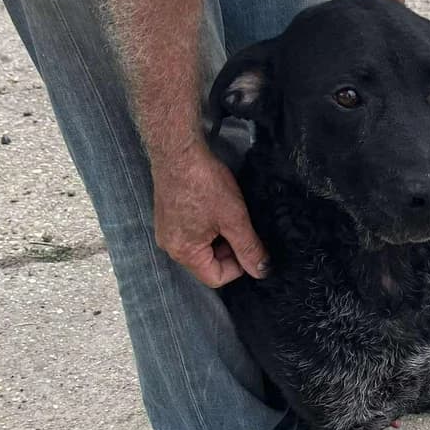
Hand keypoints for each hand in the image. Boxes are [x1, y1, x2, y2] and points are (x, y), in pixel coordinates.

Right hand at [150, 143, 268, 287]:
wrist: (178, 151)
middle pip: (208, 263)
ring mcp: (167, 231)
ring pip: (202, 247)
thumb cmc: (204, 184)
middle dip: (230, 251)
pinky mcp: (168, 217)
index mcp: (184, 252)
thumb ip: (249, 248)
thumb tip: (262, 271)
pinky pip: (193, 233)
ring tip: (230, 215)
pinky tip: (217, 208)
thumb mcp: (234, 219)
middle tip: (243, 228)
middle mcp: (170, 247)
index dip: (240, 267)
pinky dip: (209, 226)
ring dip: (220, 237)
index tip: (251, 246)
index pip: (216, 278)